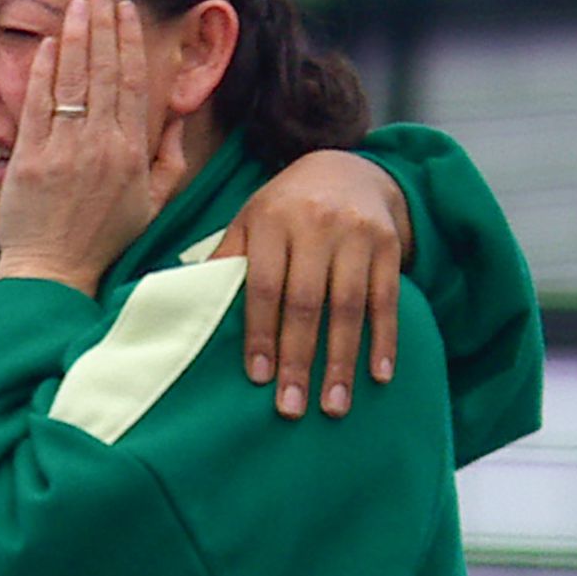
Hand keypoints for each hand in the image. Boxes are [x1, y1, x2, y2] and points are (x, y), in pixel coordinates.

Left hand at [0, 0, 185, 296]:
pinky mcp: (30, 159)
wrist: (55, 271)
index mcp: (131, 152)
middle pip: (103, 71)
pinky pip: (38, 105)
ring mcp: (64, 151)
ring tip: (76, 2)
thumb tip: (178, 120)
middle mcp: (100, 146)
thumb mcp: (151, 203)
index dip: (129, 41)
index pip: (132, 83)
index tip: (127, 10)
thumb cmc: (103, 240)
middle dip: (102, 23)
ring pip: (72, 80)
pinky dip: (42, 72)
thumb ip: (169, 160)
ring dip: (73, 35)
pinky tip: (44, 43)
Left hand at [212, 149, 410, 418]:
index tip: (259, 378)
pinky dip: (385, 341)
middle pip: (307, 302)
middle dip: (299, 360)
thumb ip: (227, 257)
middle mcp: (316, 224)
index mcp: (273, 221)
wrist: (349, 168)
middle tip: (292, 408)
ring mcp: (356, 234)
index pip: (264, 286)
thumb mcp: (251, 221)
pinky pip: (387, 300)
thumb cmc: (286, 208)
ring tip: (335, 406)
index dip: (260, 333)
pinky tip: (379, 376)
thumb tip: (187, 300)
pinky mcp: (389, 245)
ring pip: (349, 306)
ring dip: (342, 361)